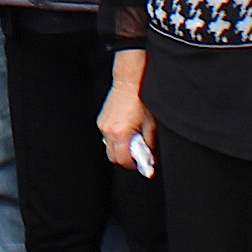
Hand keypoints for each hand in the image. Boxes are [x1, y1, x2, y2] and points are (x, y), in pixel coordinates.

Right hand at [99, 50, 153, 168]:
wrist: (128, 86)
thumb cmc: (140, 103)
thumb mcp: (150, 126)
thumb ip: (148, 144)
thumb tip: (149, 158)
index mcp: (122, 134)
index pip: (123, 160)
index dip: (133, 165)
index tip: (140, 164)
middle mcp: (109, 131)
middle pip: (113, 157)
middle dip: (124, 159)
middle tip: (136, 155)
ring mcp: (103, 126)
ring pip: (109, 147)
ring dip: (119, 148)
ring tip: (131, 140)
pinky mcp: (101, 121)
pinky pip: (107, 137)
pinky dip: (115, 138)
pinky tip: (124, 129)